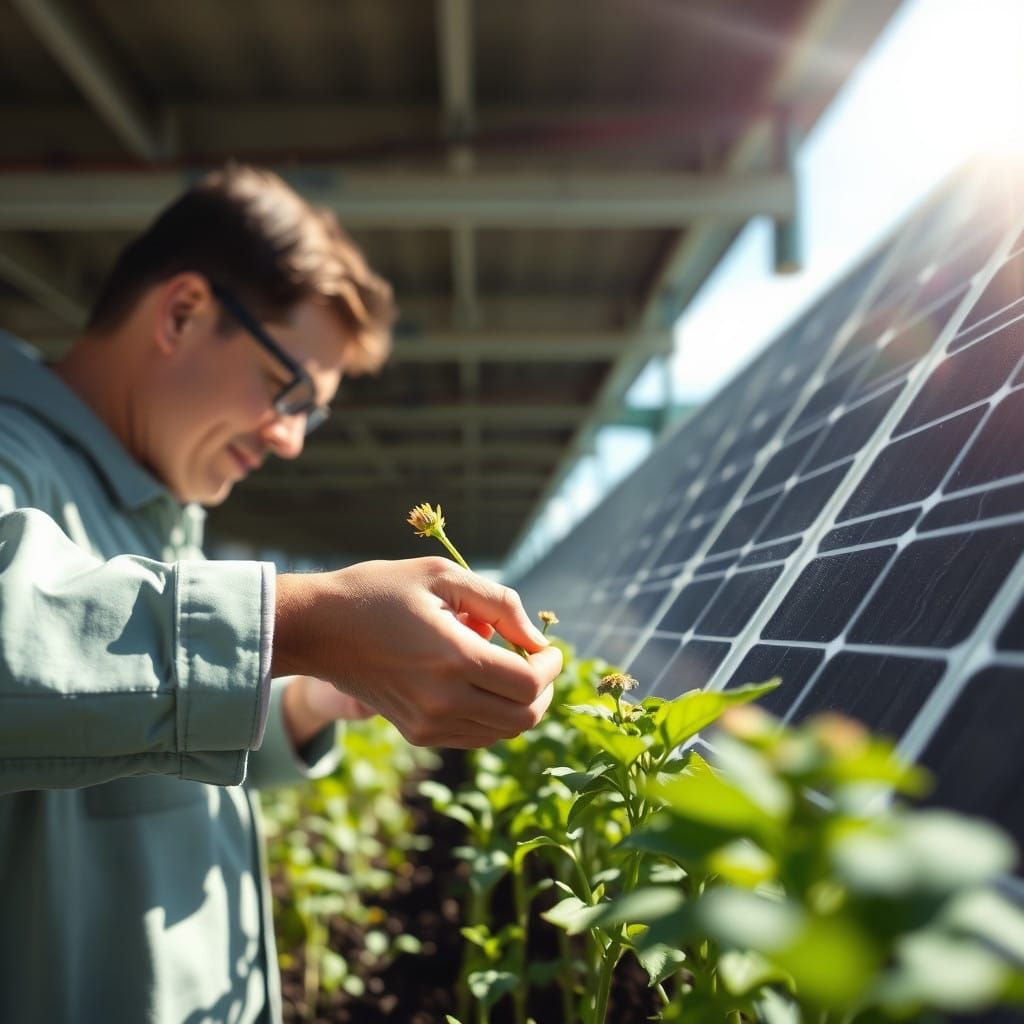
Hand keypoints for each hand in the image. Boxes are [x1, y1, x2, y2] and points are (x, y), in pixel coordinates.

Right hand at [272, 557, 561, 748]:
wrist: (319, 627)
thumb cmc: (382, 590)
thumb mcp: (443, 575)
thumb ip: (501, 604)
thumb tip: (537, 638)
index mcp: (454, 658)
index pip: (529, 683)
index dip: (552, 666)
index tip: (550, 648)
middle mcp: (444, 701)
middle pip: (524, 716)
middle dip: (544, 689)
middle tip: (538, 661)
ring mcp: (429, 723)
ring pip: (502, 732)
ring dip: (519, 704)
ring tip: (505, 667)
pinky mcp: (417, 732)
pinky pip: (475, 736)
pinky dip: (493, 716)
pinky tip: (482, 684)